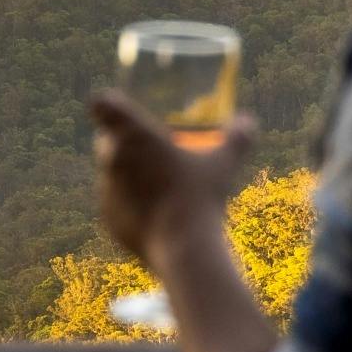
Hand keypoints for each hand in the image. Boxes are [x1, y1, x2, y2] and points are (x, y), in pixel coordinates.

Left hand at [91, 89, 257, 276]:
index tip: (119, 108)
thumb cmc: (201, 197)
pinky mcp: (107, 218)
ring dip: (126, 173)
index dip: (108, 103)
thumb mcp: (224, 164)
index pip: (102, 104)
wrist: (182, 248)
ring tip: (156, 183)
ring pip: (109, 172)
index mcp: (134, 136)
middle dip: (122, 141)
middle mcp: (112, 159)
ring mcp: (105, 190)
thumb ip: (239, 137)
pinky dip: (128, 203)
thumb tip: (248, 120)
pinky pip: (114, 202)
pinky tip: (153, 211)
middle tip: (150, 149)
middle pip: (105, 139)